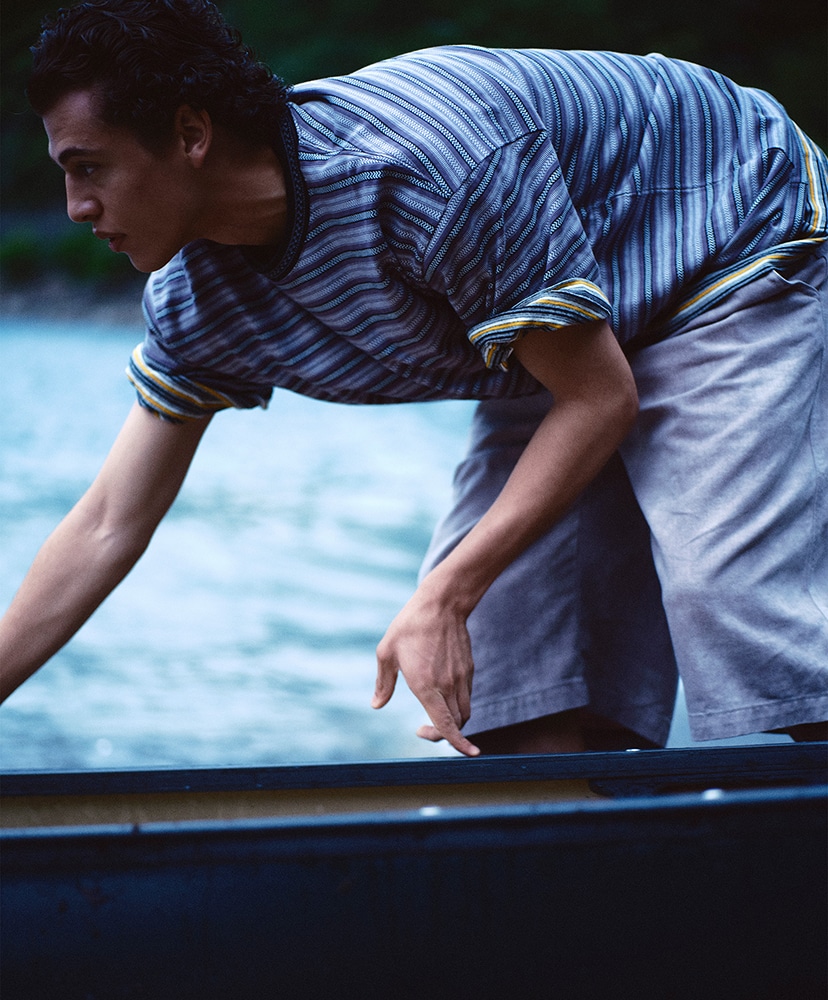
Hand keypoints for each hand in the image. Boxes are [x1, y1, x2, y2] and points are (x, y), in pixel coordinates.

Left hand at [372, 583, 480, 756]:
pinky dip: (458, 705)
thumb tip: (376, 705)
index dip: (457, 744)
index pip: (446, 724)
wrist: (441, 603)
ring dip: (454, 722)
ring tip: (434, 718)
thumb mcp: (386, 653)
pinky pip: (466, 696)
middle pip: (457, 723)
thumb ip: (383, 683)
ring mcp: (461, 677)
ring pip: (465, 712)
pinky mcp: (468, 669)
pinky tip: (441, 696)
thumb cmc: (410, 626)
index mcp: (426, 685)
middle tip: (423, 730)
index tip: (469, 755)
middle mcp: (447, 685)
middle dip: (446, 736)